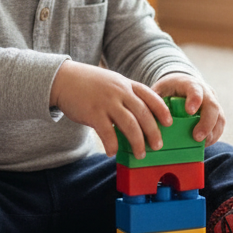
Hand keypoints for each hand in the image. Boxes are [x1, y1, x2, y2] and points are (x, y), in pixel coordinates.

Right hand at [50, 61, 172, 158]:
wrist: (63, 79)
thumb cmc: (89, 84)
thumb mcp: (112, 82)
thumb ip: (125, 94)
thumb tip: (139, 116)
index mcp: (126, 84)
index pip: (150, 96)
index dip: (161, 110)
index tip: (169, 122)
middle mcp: (119, 92)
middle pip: (143, 113)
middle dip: (153, 132)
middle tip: (157, 146)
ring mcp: (106, 102)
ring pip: (130, 125)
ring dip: (137, 142)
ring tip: (140, 154)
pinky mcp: (93, 113)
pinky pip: (107, 133)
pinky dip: (112, 145)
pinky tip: (113, 152)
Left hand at [152, 74, 225, 144]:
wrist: (182, 85)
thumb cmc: (169, 89)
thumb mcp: (159, 91)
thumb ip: (154, 103)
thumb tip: (150, 121)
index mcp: (189, 84)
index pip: (195, 89)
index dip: (194, 99)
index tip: (189, 111)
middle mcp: (205, 92)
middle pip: (212, 106)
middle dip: (206, 122)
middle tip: (196, 137)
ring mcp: (213, 104)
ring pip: (219, 117)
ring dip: (211, 132)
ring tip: (201, 144)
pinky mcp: (216, 115)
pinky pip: (219, 127)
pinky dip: (213, 136)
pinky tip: (204, 144)